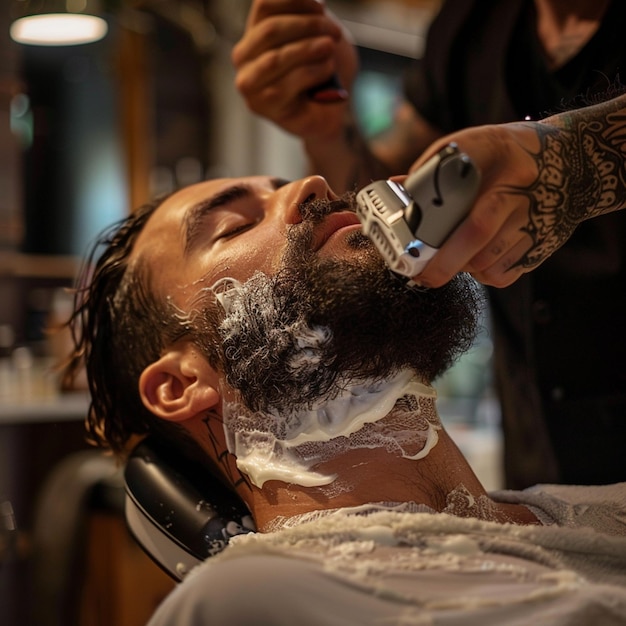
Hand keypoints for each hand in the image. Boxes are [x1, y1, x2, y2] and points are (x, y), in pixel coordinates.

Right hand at [233, 0, 358, 139]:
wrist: (332, 111)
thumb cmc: (324, 71)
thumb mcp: (319, 34)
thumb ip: (308, 13)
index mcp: (254, 34)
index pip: (265, 6)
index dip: (296, 2)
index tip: (322, 8)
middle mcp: (243, 57)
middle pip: (270, 29)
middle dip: (308, 26)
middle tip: (334, 33)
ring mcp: (248, 84)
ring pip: (275, 58)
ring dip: (309, 49)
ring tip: (329, 48)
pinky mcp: (261, 106)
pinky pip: (285, 84)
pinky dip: (312, 72)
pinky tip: (327, 70)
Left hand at [408, 121, 594, 287]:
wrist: (574, 165)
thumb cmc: (510, 156)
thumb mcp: (475, 146)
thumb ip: (435, 167)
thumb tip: (397, 187)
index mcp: (498, 154)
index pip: (457, 179)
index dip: (430, 209)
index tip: (407, 230)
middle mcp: (519, 187)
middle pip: (476, 231)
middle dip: (442, 261)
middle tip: (419, 274)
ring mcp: (535, 218)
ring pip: (487, 260)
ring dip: (460, 268)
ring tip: (447, 261)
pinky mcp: (542, 245)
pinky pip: (503, 274)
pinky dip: (482, 275)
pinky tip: (477, 261)